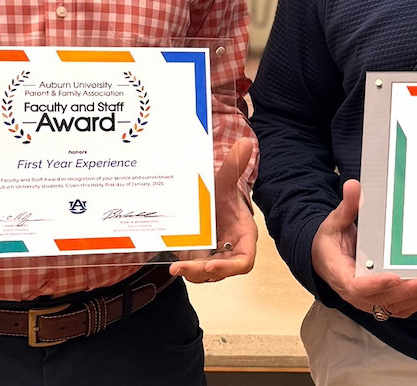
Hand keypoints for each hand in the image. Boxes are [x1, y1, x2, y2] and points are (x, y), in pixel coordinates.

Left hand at [172, 138, 256, 283]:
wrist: (209, 201)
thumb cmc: (221, 195)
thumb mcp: (224, 182)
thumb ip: (234, 166)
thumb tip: (246, 143)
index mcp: (243, 236)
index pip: (244, 261)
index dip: (230, 266)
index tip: (212, 264)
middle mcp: (231, 250)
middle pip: (221, 271)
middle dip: (201, 271)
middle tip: (181, 267)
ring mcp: (215, 255)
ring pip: (205, 273)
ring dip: (191, 272)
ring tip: (174, 266)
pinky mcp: (199, 257)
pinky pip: (193, 267)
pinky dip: (183, 266)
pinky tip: (170, 260)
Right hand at [310, 179, 416, 318]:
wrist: (324, 259)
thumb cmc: (330, 242)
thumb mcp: (334, 223)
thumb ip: (347, 207)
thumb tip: (354, 186)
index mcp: (340, 274)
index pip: (357, 286)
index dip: (376, 285)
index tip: (394, 278)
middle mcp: (354, 292)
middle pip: (381, 299)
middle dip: (405, 292)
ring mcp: (367, 299)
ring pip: (392, 306)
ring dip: (413, 299)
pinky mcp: (378, 300)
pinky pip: (396, 307)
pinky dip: (413, 303)